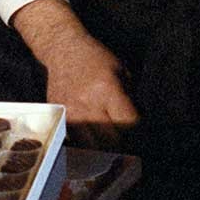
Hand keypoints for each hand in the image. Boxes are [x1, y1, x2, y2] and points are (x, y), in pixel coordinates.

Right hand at [30, 23, 138, 147]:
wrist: (63, 49)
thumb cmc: (94, 58)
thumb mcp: (121, 70)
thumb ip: (130, 97)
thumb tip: (139, 125)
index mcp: (107, 90)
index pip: (128, 124)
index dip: (138, 132)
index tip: (141, 133)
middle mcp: (88, 104)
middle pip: (110, 142)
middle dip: (122, 145)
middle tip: (128, 144)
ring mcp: (70, 113)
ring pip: (91, 147)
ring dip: (103, 149)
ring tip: (110, 145)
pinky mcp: (59, 118)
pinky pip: (74, 143)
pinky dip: (84, 145)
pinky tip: (92, 140)